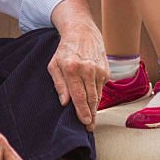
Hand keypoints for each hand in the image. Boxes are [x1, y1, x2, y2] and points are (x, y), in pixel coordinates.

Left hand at [48, 6, 108, 132]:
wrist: (81, 32)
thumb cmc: (64, 50)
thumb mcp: (54, 65)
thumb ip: (58, 84)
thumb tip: (64, 103)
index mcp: (72, 69)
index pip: (78, 96)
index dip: (82, 111)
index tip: (85, 123)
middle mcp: (87, 70)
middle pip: (91, 99)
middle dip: (91, 115)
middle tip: (89, 127)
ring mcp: (99, 70)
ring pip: (98, 95)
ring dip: (95, 108)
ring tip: (92, 120)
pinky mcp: (106, 70)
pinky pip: (102, 89)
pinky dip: (98, 97)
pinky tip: (93, 103)